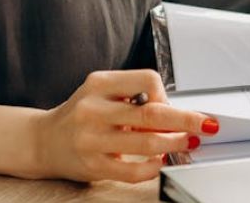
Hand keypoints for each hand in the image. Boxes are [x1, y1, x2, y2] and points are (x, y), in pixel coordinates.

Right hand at [27, 69, 219, 182]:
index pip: (147, 79)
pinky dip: (154, 167)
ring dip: (174, 143)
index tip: (169, 105)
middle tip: (206, 124)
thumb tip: (175, 112)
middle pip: (152, 113)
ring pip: (146, 143)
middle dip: (186, 120)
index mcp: (99, 84)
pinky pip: (133, 170)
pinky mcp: (93, 165)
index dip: (165, 94)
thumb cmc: (80, 114)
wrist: (42, 140)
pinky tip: (160, 161)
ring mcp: (92, 139)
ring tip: (186, 142)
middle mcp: (93, 109)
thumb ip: (132, 97)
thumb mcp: (101, 93)